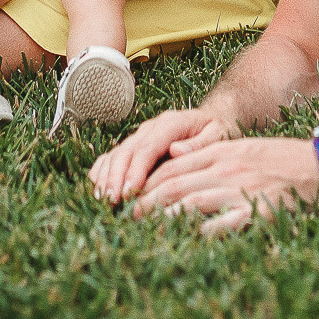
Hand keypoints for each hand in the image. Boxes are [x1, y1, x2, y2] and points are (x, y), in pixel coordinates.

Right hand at [89, 107, 240, 203]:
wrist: (214, 117)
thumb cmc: (219, 130)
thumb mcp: (220, 133)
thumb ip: (201, 143)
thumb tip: (177, 151)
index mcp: (171, 123)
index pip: (148, 147)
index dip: (136, 170)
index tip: (129, 191)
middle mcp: (151, 127)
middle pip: (126, 151)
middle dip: (116, 177)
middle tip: (110, 201)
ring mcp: (140, 136)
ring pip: (115, 154)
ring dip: (105, 177)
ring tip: (101, 201)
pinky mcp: (134, 146)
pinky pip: (112, 158)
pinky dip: (102, 173)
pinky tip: (97, 191)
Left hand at [131, 136, 318, 235]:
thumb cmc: (279, 158)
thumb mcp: (241, 146)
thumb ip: (207, 150)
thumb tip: (172, 153)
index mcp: (222, 151)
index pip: (173, 166)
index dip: (147, 182)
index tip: (130, 194)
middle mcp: (227, 168)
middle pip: (174, 185)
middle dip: (145, 201)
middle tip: (125, 216)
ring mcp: (240, 190)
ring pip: (190, 203)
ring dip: (163, 218)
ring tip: (143, 231)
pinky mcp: (256, 212)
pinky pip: (221, 225)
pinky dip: (200, 233)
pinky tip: (184, 242)